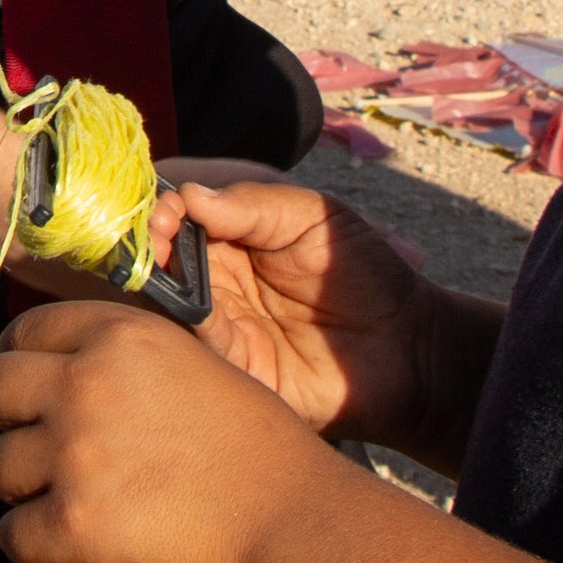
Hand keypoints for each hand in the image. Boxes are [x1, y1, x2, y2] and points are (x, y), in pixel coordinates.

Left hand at [0, 303, 346, 562]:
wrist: (291, 527)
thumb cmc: (256, 454)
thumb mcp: (192, 367)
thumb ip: (122, 364)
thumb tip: (55, 378)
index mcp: (119, 336)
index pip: (24, 331)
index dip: (21, 364)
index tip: (31, 394)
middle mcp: (85, 385)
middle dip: (5, 419)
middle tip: (37, 449)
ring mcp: (73, 456)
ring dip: (26, 490)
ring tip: (74, 505)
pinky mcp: (70, 525)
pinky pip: (12, 537)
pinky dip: (37, 549)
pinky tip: (76, 549)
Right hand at [170, 180, 448, 440]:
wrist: (410, 344)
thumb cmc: (366, 272)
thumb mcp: (313, 217)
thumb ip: (253, 204)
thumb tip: (190, 195)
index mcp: (235, 240)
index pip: (181, 218)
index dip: (164, 209)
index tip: (166, 209)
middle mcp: (220, 282)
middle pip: (165, 260)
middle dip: (152, 243)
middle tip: (157, 234)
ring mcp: (226, 325)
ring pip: (171, 302)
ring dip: (162, 282)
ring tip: (167, 262)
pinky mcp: (238, 368)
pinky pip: (203, 345)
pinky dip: (193, 324)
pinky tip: (195, 305)